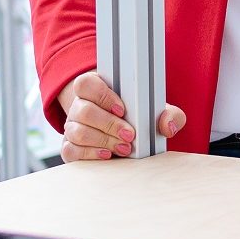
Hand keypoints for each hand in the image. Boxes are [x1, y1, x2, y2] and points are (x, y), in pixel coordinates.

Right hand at [57, 71, 184, 162]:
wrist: (127, 140)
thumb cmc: (140, 121)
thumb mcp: (157, 114)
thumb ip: (170, 115)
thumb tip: (168, 126)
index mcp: (95, 90)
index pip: (86, 83)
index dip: (102, 95)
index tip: (123, 109)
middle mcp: (80, 107)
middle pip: (83, 110)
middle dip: (109, 124)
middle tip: (130, 135)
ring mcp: (72, 127)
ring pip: (77, 131)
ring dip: (103, 140)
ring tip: (124, 147)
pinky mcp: (70, 147)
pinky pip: (70, 150)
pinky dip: (90, 153)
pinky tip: (108, 154)